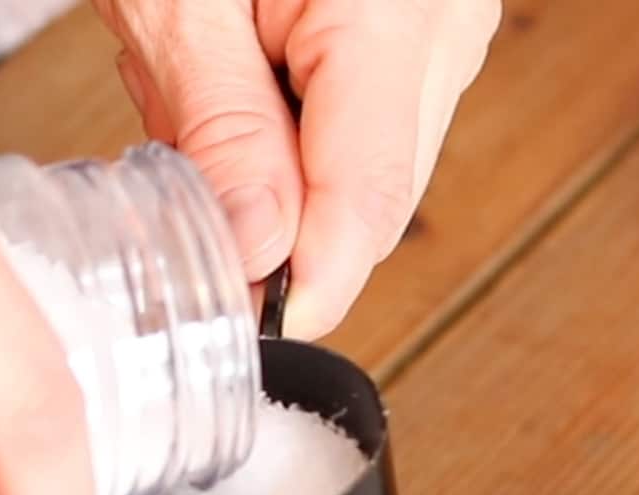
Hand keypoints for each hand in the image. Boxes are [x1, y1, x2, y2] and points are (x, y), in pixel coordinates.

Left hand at [95, 0, 500, 339]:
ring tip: (212, 90)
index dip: (304, 285)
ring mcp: (441, 40)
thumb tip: (254, 255)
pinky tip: (246, 78)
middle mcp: (440, 37)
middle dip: (280, 231)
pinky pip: (364, 135)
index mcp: (392, 21)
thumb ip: (225, 132)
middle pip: (369, 208)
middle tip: (197, 178)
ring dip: (281, 181)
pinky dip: (293, 140)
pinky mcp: (420, 42)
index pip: (363, 210)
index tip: (244, 320)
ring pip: (365, 179)